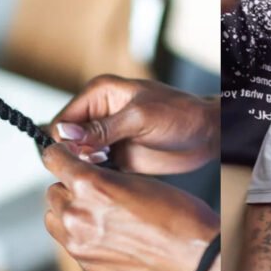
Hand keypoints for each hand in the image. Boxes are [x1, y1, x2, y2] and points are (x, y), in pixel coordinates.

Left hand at [42, 144, 218, 270]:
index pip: (53, 159)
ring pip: (54, 217)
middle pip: (53, 191)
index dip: (61, 155)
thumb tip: (82, 173)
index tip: (65, 156)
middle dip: (69, 187)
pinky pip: (66, 240)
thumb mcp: (136, 179)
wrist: (194, 258)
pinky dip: (77, 233)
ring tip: (94, 211)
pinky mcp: (85, 261)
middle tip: (92, 190)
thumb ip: (101, 176)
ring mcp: (79, 242)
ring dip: (67, 211)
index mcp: (90, 186)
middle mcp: (78, 214)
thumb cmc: (177, 217)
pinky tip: (102, 230)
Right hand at [50, 75, 217, 174]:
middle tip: (100, 158)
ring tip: (111, 163)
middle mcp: (98, 115)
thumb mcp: (140, 118)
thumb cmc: (181, 115)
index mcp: (98, 94)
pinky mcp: (116, 157)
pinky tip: (114, 175)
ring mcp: (106, 138)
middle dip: (75, 155)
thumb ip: (102, 128)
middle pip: (66, 141)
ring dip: (87, 167)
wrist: (208, 135)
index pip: (63, 119)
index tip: (79, 153)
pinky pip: (95, 170)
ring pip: (78, 158)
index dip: (63, 139)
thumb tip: (65, 133)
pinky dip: (98, 176)